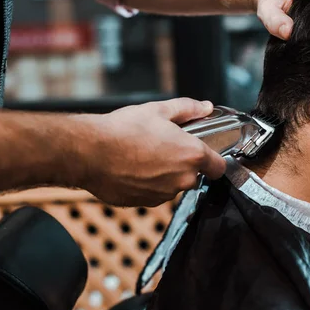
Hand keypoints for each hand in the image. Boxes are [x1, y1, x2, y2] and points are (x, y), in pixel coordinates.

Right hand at [74, 98, 226, 206]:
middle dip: (182, 164)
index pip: (219, 167)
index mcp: (191, 155)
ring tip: (143, 155)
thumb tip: (205, 106)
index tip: (204, 154)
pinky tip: (132, 168)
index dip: (213, 159)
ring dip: (164, 175)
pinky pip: (153, 194)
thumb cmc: (123, 130)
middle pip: (193, 176)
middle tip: (163, 147)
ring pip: (172, 185)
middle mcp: (182, 179)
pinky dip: (146, 184)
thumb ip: (188, 109)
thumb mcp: (158, 110)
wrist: (90, 152)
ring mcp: (163, 194)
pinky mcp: (145, 203)